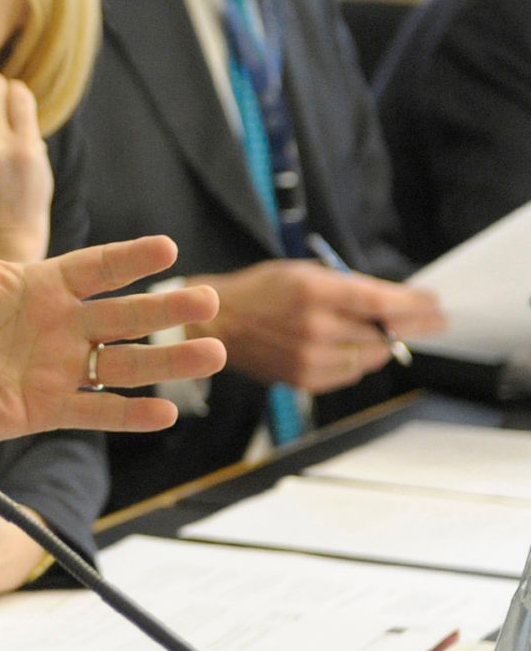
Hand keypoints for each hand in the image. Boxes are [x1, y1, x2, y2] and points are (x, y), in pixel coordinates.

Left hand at [0, 148, 225, 442]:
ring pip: (124, 365)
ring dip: (167, 361)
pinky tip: (166, 412)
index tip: (167, 247)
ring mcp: (60, 368)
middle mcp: (62, 326)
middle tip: (209, 302)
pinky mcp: (49, 409)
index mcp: (44, 286)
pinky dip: (130, 415)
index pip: (97, 268)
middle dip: (166, 310)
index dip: (130, 259)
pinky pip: (97, 410)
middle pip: (125, 316)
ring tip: (212, 356)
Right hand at [188, 260, 445, 392]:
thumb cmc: (258, 292)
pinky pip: (350, 373)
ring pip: (371, 356)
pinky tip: (355, 350)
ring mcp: (309, 356)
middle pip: (383, 331)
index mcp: (315, 291)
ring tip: (388, 335)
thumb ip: (344, 284)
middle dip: (411, 326)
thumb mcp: (301, 272)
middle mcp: (315, 326)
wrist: (216, 324)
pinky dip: (360, 362)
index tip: (434, 305)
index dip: (415, 305)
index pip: (382, 302)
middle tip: (431, 322)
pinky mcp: (303, 378)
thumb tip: (389, 298)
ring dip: (385, 345)